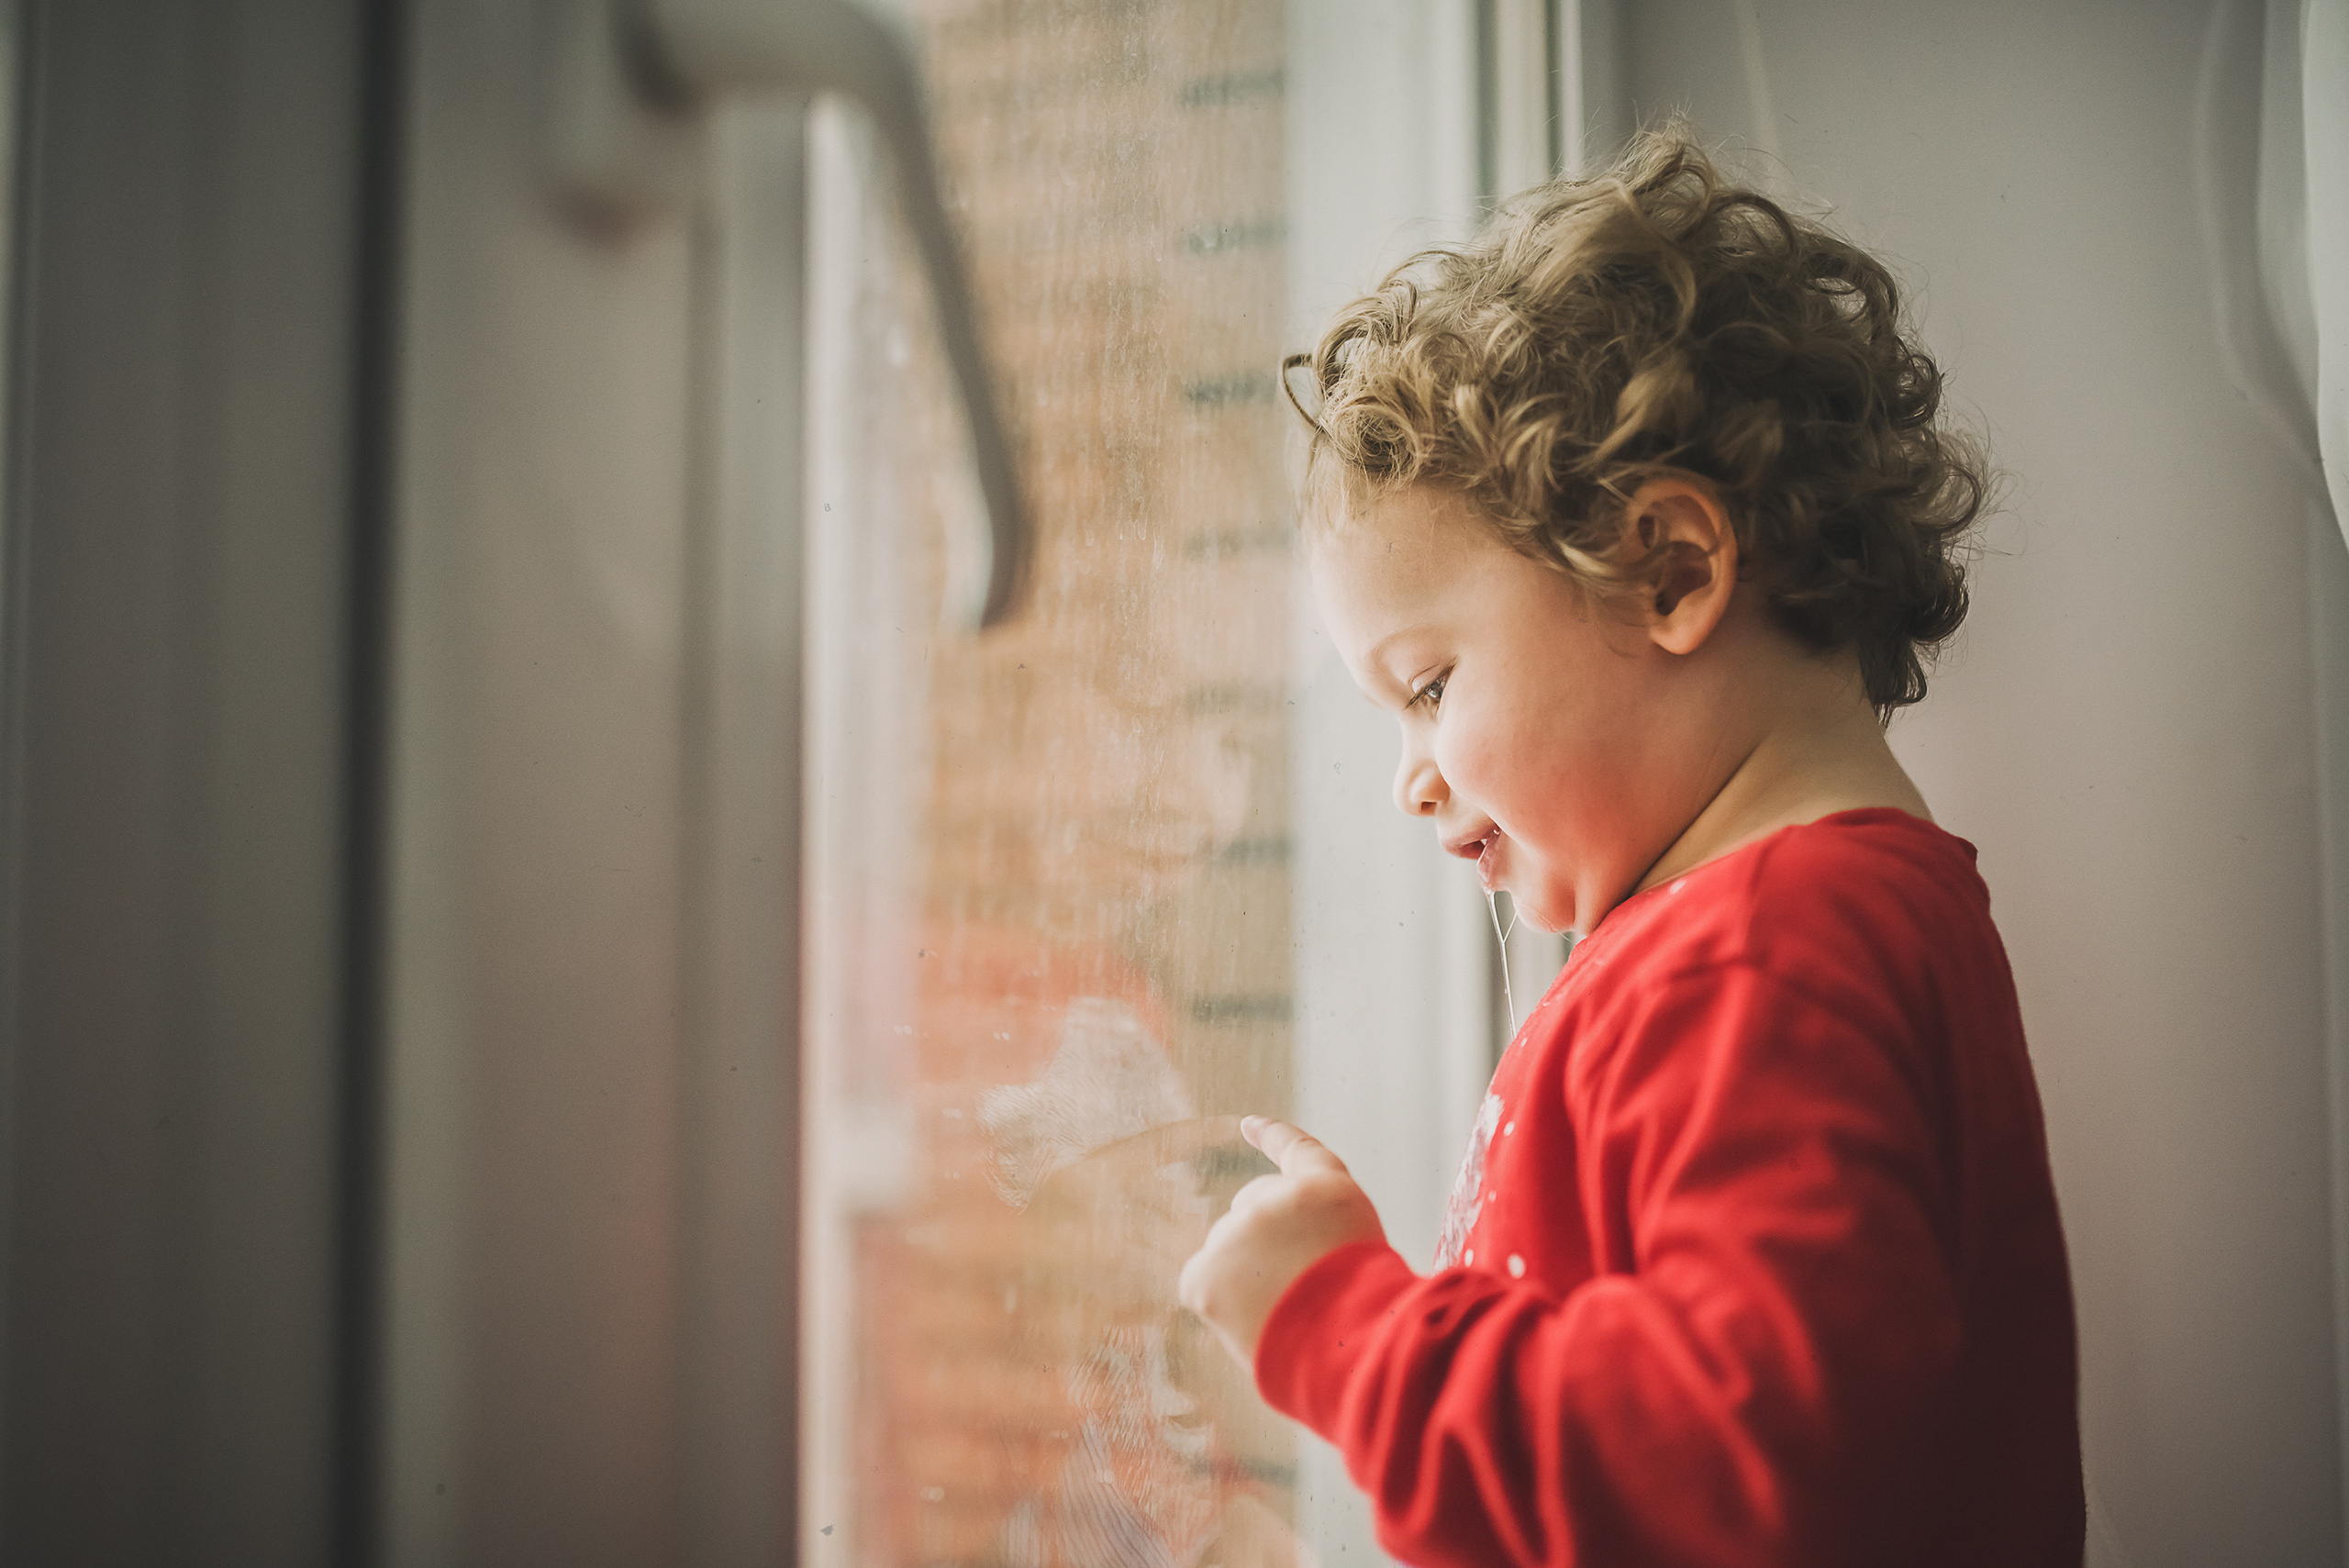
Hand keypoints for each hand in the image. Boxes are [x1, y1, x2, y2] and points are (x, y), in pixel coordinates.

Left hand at [1177, 1116, 1387, 1367]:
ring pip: (1229, 1252)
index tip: (1249, 1124)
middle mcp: (1276, 1198)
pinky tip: (1255, 1322)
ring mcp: (1236, 1232)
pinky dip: (1221, 1305)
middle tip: (1305, 1289)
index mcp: (1327, 1189)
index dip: (1272, 1135)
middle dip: (1267, 1244)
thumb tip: (1279, 1256)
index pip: (1297, 1150)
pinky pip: (1202, 1284)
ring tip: (1289, 1313)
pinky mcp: (1204, 1274)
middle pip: (1254, 1213)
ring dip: (1250, 1281)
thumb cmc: (1367, 1313)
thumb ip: (1317, 1236)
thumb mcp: (1362, 1254)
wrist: (1352, 1345)